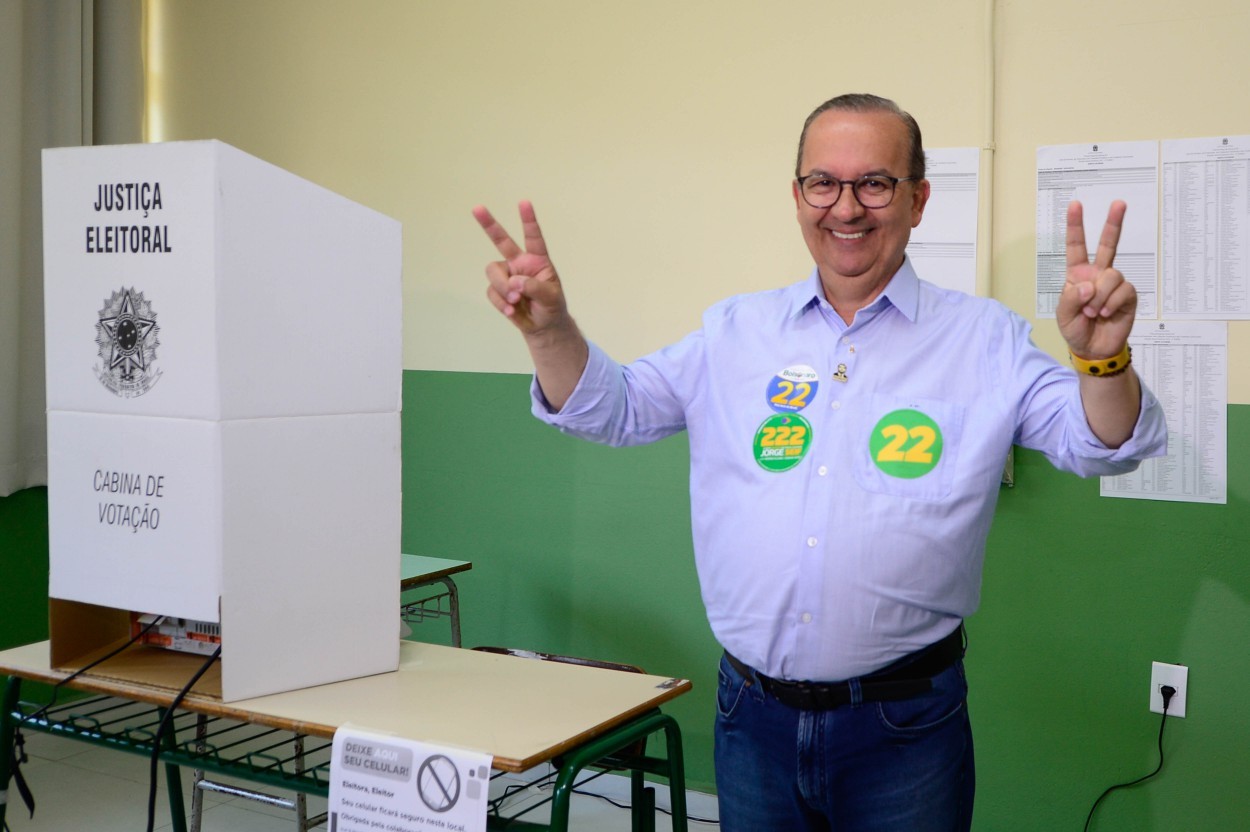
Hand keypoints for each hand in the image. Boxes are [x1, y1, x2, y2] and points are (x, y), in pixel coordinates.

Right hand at [472, 200, 568, 336]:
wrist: (542, 326)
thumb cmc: (551, 306)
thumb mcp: (551, 297)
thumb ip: (535, 288)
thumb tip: (514, 283)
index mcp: (537, 260)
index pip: (533, 237)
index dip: (528, 220)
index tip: (524, 202)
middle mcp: (519, 263)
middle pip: (501, 240)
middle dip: (489, 224)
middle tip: (476, 208)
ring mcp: (507, 276)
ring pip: (493, 272)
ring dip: (502, 287)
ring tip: (515, 301)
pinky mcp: (498, 290)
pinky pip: (492, 292)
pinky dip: (501, 303)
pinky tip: (511, 310)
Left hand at [1056, 200, 1135, 358]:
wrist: (1093, 349)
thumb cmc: (1076, 329)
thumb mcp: (1063, 315)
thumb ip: (1071, 298)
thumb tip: (1088, 284)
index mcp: (1077, 274)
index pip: (1076, 247)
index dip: (1076, 226)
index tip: (1075, 205)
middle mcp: (1097, 274)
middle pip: (1108, 244)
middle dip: (1114, 223)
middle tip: (1119, 203)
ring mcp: (1114, 284)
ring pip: (1112, 275)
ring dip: (1100, 296)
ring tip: (1093, 312)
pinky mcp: (1128, 296)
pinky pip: (1123, 291)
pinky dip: (1112, 302)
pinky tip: (1105, 313)